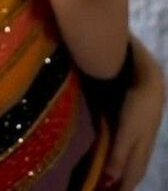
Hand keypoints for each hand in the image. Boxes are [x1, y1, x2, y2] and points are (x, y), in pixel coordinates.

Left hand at [99, 34, 165, 190]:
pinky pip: (133, 147)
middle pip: (135, 170)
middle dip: (124, 182)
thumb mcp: (127, 131)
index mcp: (141, 150)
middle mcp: (144, 145)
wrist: (149, 79)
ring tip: (114, 179)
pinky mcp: (139, 123)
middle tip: (109, 189)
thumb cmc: (137, 106)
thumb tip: (110, 182)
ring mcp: (143, 133)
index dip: (122, 188)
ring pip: (135, 159)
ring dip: (125, 170)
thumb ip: (119, 154)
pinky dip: (126, 156)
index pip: (132, 176)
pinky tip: (119, 153)